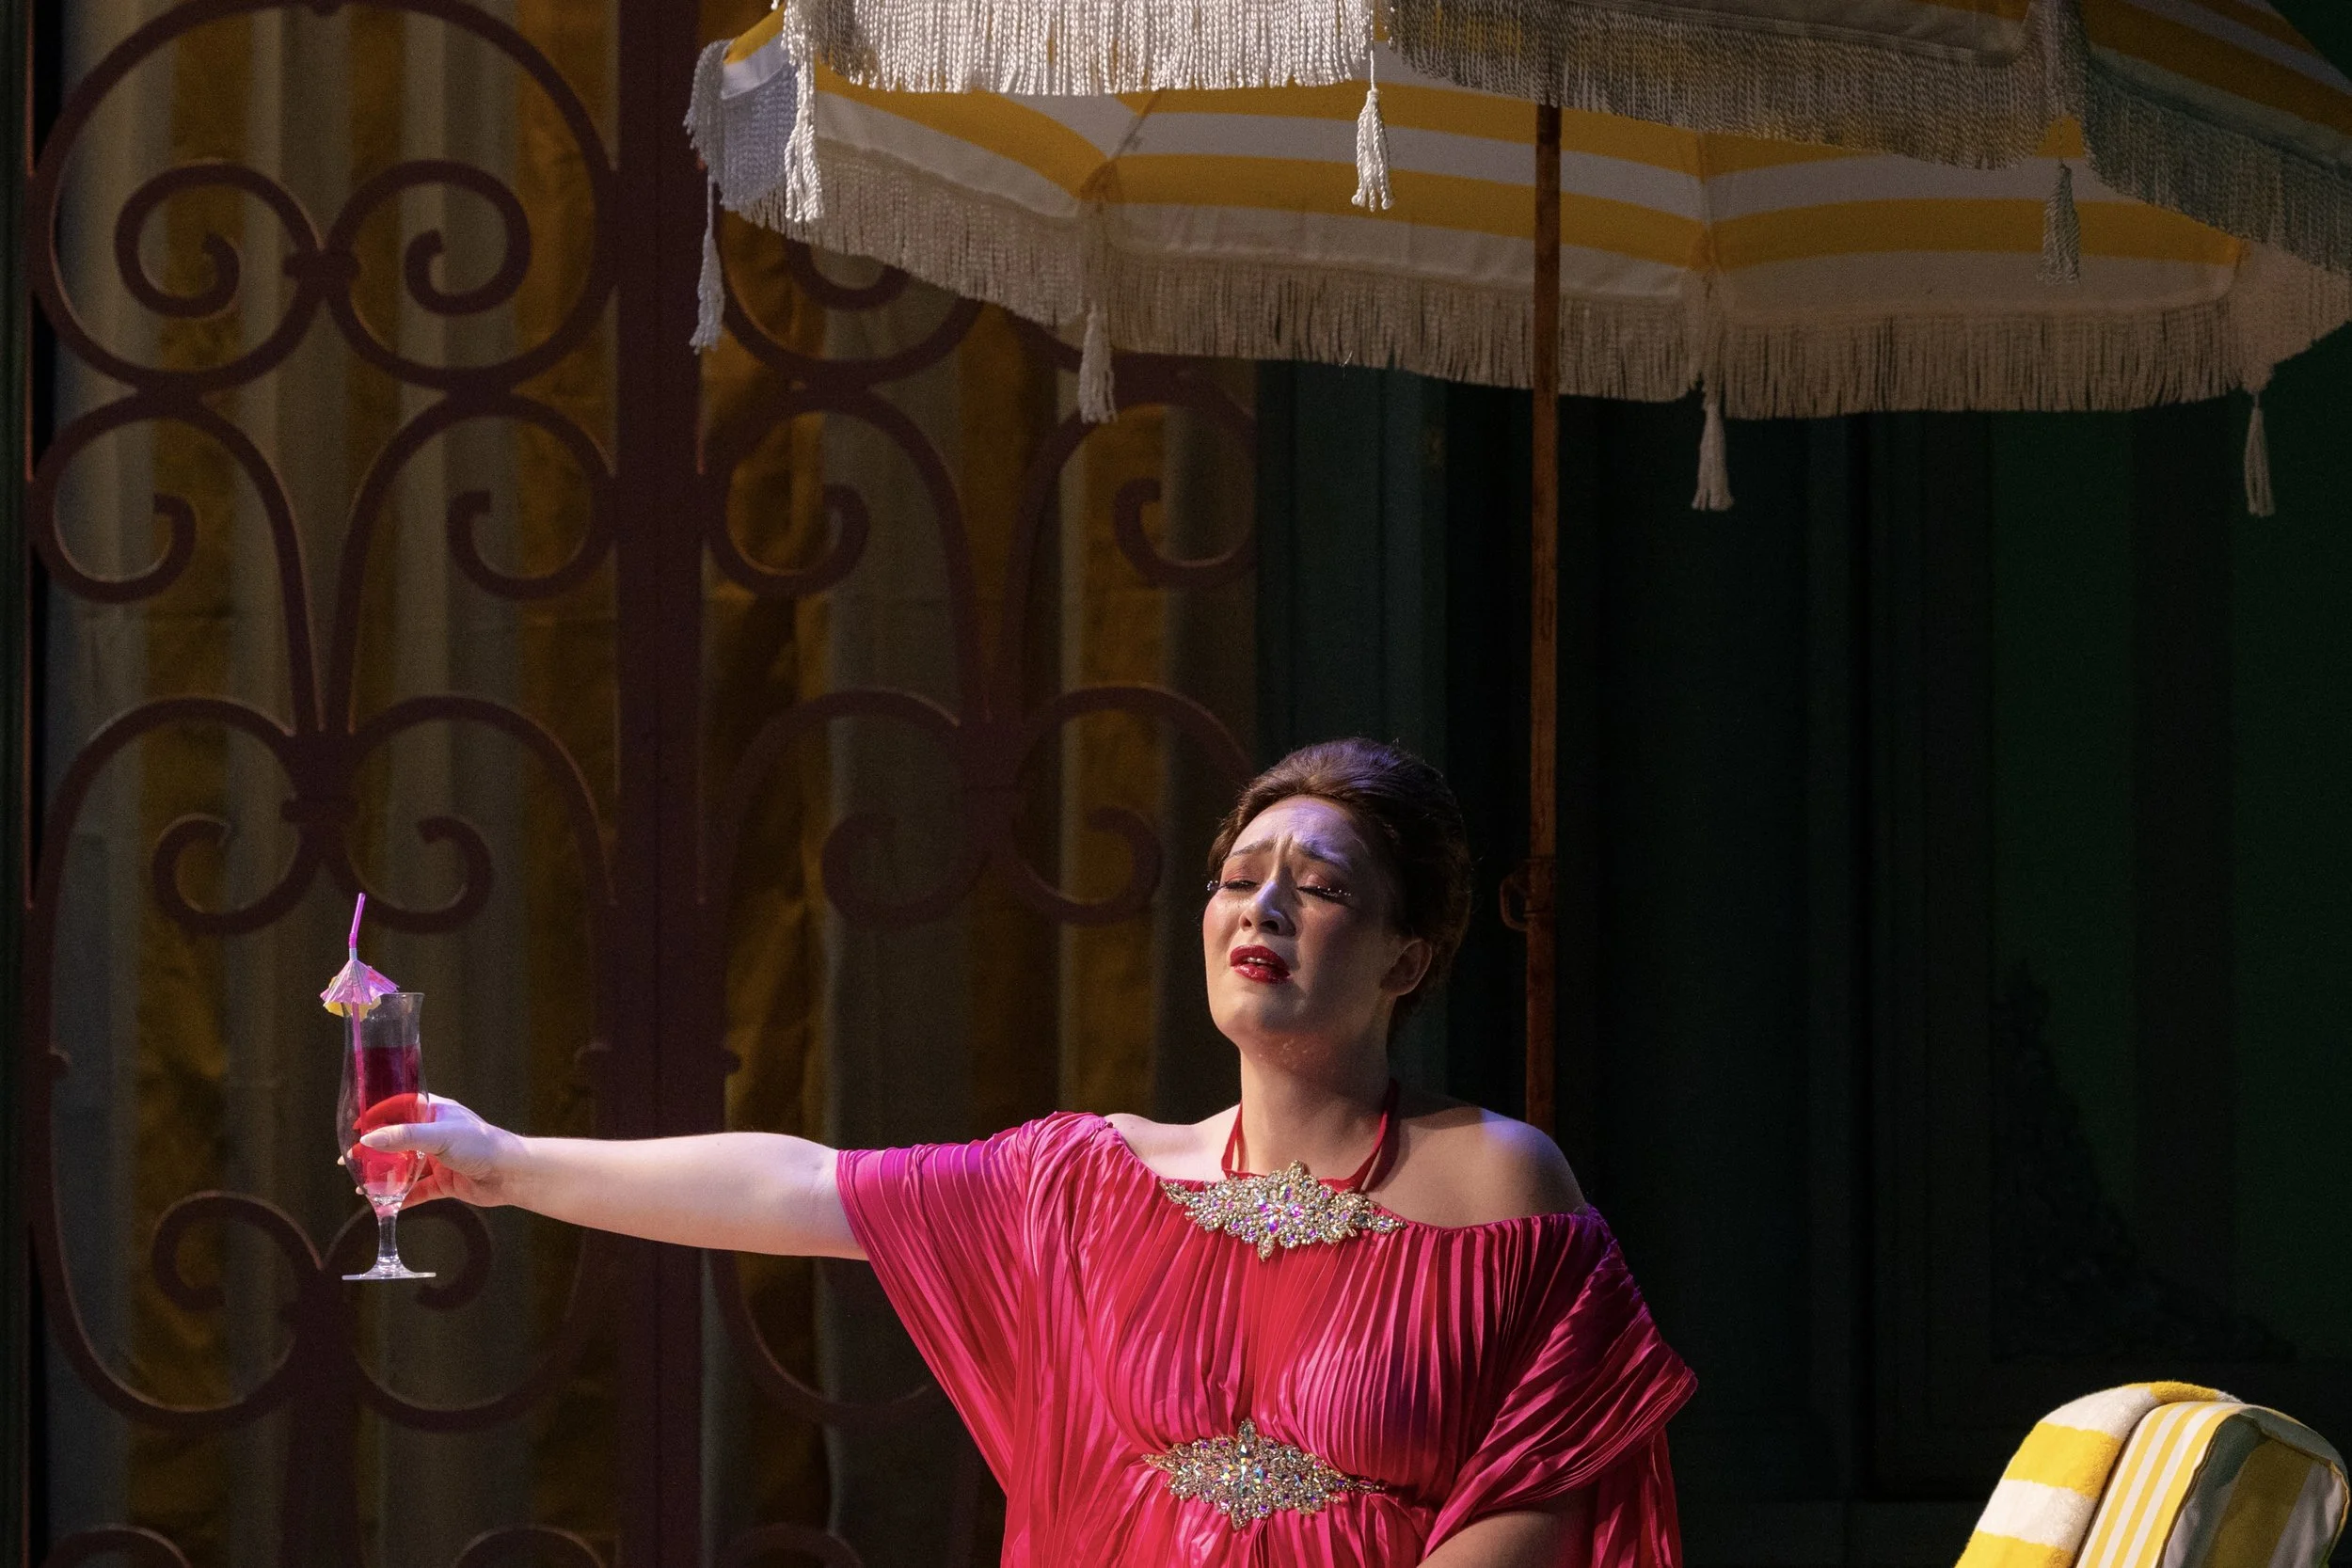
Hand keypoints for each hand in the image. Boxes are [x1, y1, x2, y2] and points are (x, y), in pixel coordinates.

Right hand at [360, 1096, 524, 1207]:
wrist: (511, 1174)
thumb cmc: (481, 1144)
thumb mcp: (439, 1136)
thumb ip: (403, 1138)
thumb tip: (368, 1140)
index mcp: (435, 1114)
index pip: (399, 1110)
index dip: (376, 1118)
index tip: (354, 1128)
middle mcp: (435, 1135)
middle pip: (397, 1142)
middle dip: (374, 1152)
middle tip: (349, 1161)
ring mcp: (440, 1160)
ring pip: (405, 1169)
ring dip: (384, 1178)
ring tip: (360, 1186)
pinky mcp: (445, 1182)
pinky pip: (417, 1191)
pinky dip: (399, 1199)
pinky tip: (381, 1206)